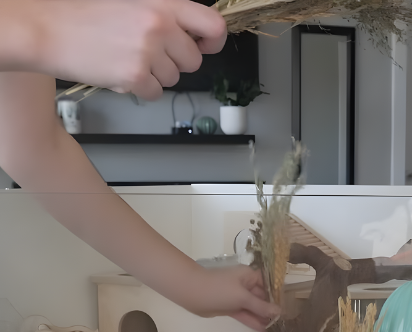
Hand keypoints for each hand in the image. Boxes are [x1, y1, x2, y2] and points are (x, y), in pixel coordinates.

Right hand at [36, 0, 226, 99]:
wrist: (48, 28)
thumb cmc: (86, 15)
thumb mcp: (130, 2)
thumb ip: (164, 16)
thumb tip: (193, 35)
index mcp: (162, 4)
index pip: (213, 25)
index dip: (213, 41)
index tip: (204, 46)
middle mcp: (159, 26)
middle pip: (193, 61)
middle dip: (175, 62)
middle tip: (148, 52)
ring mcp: (148, 52)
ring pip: (173, 79)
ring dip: (155, 75)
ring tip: (127, 57)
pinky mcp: (136, 76)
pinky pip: (156, 93)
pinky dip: (141, 88)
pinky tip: (120, 70)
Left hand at [187, 265, 281, 331]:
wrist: (191, 292)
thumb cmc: (219, 289)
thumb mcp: (243, 297)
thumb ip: (261, 306)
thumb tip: (279, 312)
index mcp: (250, 276)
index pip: (269, 285)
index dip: (278, 297)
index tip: (288, 310)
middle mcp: (246, 285)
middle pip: (263, 298)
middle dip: (271, 310)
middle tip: (283, 324)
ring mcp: (238, 297)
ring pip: (254, 308)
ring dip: (262, 318)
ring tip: (275, 330)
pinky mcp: (230, 307)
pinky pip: (245, 314)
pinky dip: (252, 321)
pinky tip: (263, 331)